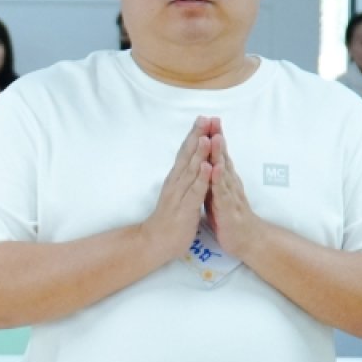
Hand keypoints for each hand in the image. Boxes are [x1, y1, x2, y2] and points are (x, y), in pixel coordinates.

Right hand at [138, 117, 212, 262]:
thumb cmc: (169, 219)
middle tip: (205, 118)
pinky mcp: (185, 208)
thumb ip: (184, 179)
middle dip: (197, 136)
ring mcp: (179, 195)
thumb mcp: (177, 194)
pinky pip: (194, 191)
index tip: (203, 119)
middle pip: (187, 155)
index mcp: (176, 179)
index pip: (186, 153)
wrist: (155, 242)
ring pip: (191, 170)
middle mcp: (176, 182)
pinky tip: (207, 167)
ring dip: (199, 153)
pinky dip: (201, 179)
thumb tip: (190, 165)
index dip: (195, 135)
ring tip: (206, 137)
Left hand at [200, 122, 267, 258]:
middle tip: (212, 119)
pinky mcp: (228, 207)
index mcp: (224, 179)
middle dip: (217, 138)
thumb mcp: (217, 193)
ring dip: (220, 154)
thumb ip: (213, 177)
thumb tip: (206, 161)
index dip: (212, 138)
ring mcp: (230, 194)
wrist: (246, 240)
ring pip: (224, 171)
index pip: (218, 154)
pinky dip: (219, 180)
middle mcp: (229, 183)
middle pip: (222, 157)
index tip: (206, 120)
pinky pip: (222, 192)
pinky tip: (215, 168)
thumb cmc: (229, 216)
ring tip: (215, 137)